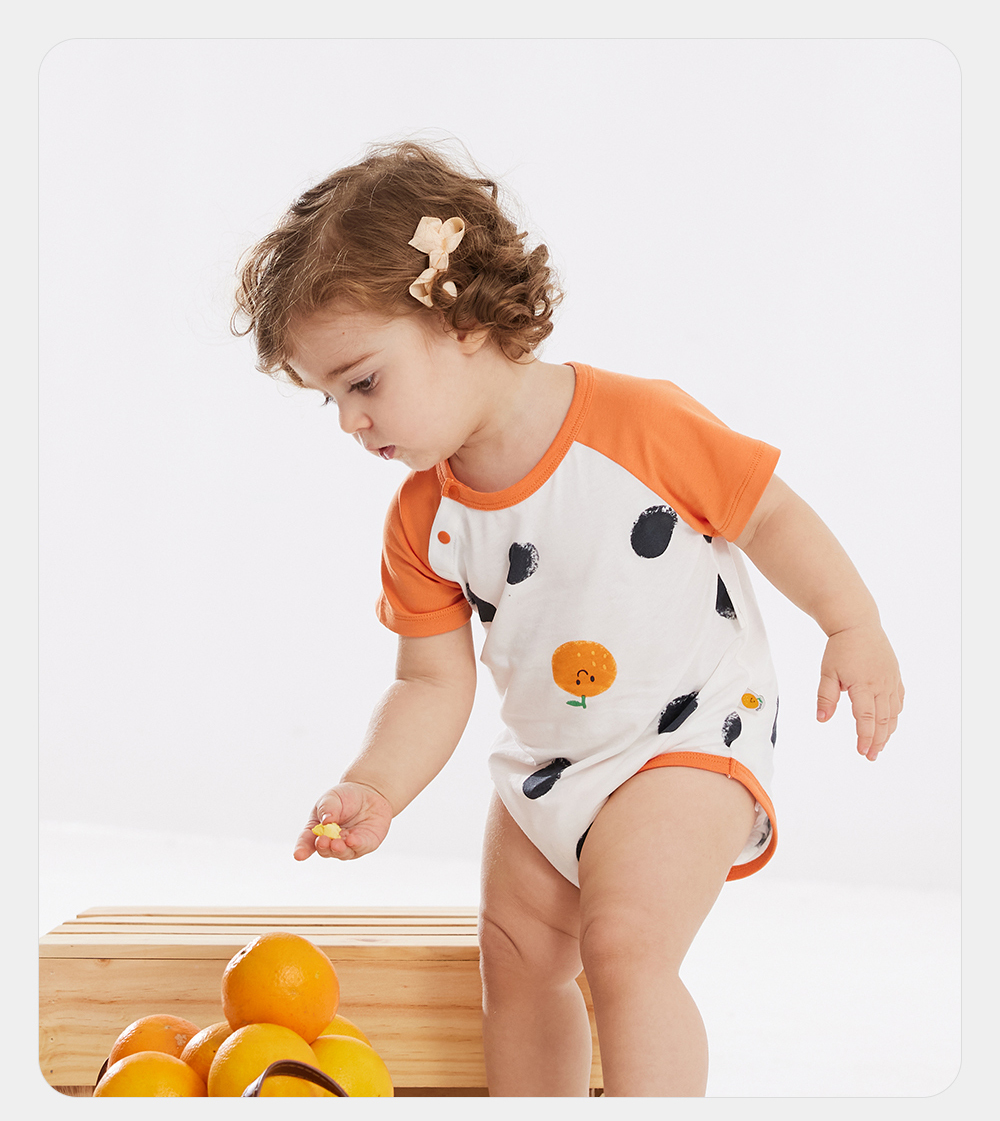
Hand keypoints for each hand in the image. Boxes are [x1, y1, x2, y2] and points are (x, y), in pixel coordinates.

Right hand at [293, 781, 393, 860]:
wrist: (368, 793)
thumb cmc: (344, 797)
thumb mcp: (332, 797)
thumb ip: (327, 808)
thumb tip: (327, 821)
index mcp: (317, 831)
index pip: (306, 842)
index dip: (301, 849)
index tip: (298, 855)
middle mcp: (331, 842)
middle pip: (324, 850)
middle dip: (323, 847)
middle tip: (322, 841)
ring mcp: (348, 846)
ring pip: (342, 853)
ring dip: (339, 849)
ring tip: (337, 843)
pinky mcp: (365, 844)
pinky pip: (360, 847)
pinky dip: (355, 845)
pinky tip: (352, 840)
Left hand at [816, 623, 903, 760]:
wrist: (857, 625)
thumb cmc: (840, 649)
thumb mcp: (827, 672)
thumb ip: (825, 697)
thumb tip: (822, 719)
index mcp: (863, 685)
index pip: (866, 718)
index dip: (865, 737)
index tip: (862, 752)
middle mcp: (881, 685)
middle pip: (882, 720)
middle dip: (877, 741)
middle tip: (871, 756)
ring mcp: (891, 681)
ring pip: (893, 713)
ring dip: (887, 732)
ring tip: (880, 746)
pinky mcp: (895, 677)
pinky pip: (898, 701)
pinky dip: (894, 716)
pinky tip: (889, 724)